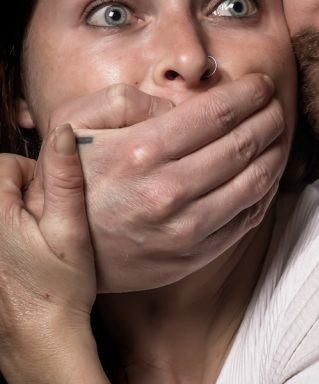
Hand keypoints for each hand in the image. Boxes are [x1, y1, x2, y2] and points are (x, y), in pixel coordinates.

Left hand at [0, 126, 107, 382]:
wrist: (40, 342)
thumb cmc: (59, 288)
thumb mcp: (70, 229)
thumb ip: (65, 178)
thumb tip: (65, 133)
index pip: (4, 164)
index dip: (34, 178)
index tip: (51, 205)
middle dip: (23, 197)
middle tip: (46, 226)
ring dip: (14, 216)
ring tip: (35, 243)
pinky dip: (8, 236)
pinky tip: (22, 259)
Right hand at [26, 74, 287, 291]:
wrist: (65, 250)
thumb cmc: (73, 180)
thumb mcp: (76, 124)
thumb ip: (127, 101)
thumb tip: (179, 103)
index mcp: (141, 153)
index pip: (217, 113)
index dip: (249, 94)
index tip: (262, 86)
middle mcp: (167, 192)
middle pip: (242, 146)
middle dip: (270, 119)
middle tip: (277, 108)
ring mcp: (185, 230)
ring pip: (254, 184)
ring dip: (276, 154)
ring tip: (280, 137)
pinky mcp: (195, 256)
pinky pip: (246, 220)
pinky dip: (265, 192)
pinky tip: (267, 175)